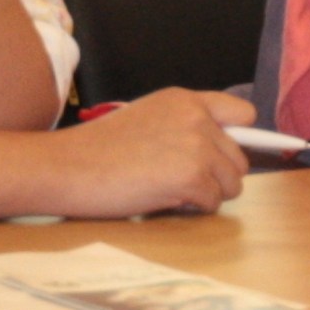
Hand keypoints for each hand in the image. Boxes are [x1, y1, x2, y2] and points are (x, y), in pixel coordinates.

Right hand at [44, 87, 259, 217]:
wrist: (67, 167)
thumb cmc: (99, 150)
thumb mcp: (148, 119)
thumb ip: (184, 126)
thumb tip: (220, 152)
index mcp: (185, 100)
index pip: (241, 114)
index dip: (238, 139)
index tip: (227, 156)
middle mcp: (197, 118)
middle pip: (239, 158)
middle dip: (218, 176)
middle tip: (182, 182)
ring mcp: (197, 146)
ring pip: (233, 183)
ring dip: (208, 194)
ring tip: (171, 191)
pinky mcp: (192, 176)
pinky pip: (214, 202)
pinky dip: (194, 209)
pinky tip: (164, 200)